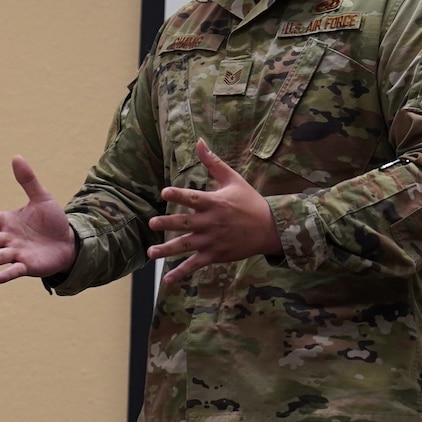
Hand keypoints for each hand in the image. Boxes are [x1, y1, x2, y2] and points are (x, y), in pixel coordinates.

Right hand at [0, 156, 78, 284]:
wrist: (68, 243)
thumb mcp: (42, 197)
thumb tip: (16, 157)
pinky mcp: (27, 266)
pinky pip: (14, 270)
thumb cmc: (52, 221)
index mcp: (8, 221)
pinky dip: (5, 274)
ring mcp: (16, 253)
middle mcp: (8, 238)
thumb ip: (27, 180)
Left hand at [149, 139, 282, 288]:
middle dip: (168, 223)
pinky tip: (167, 280)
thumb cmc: (249, 201)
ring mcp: (212, 241)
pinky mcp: (215, 255)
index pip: (194, 198)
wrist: (270, 228)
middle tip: (152, 222)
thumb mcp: (233, 179)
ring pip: (186, 246)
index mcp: (215, 203)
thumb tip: (199, 141)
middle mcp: (211, 223)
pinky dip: (181, 273)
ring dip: (168, 250)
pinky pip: (195, 265)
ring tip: (151, 252)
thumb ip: (213, 162)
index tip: (164, 192)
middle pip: (186, 223)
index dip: (179, 194)